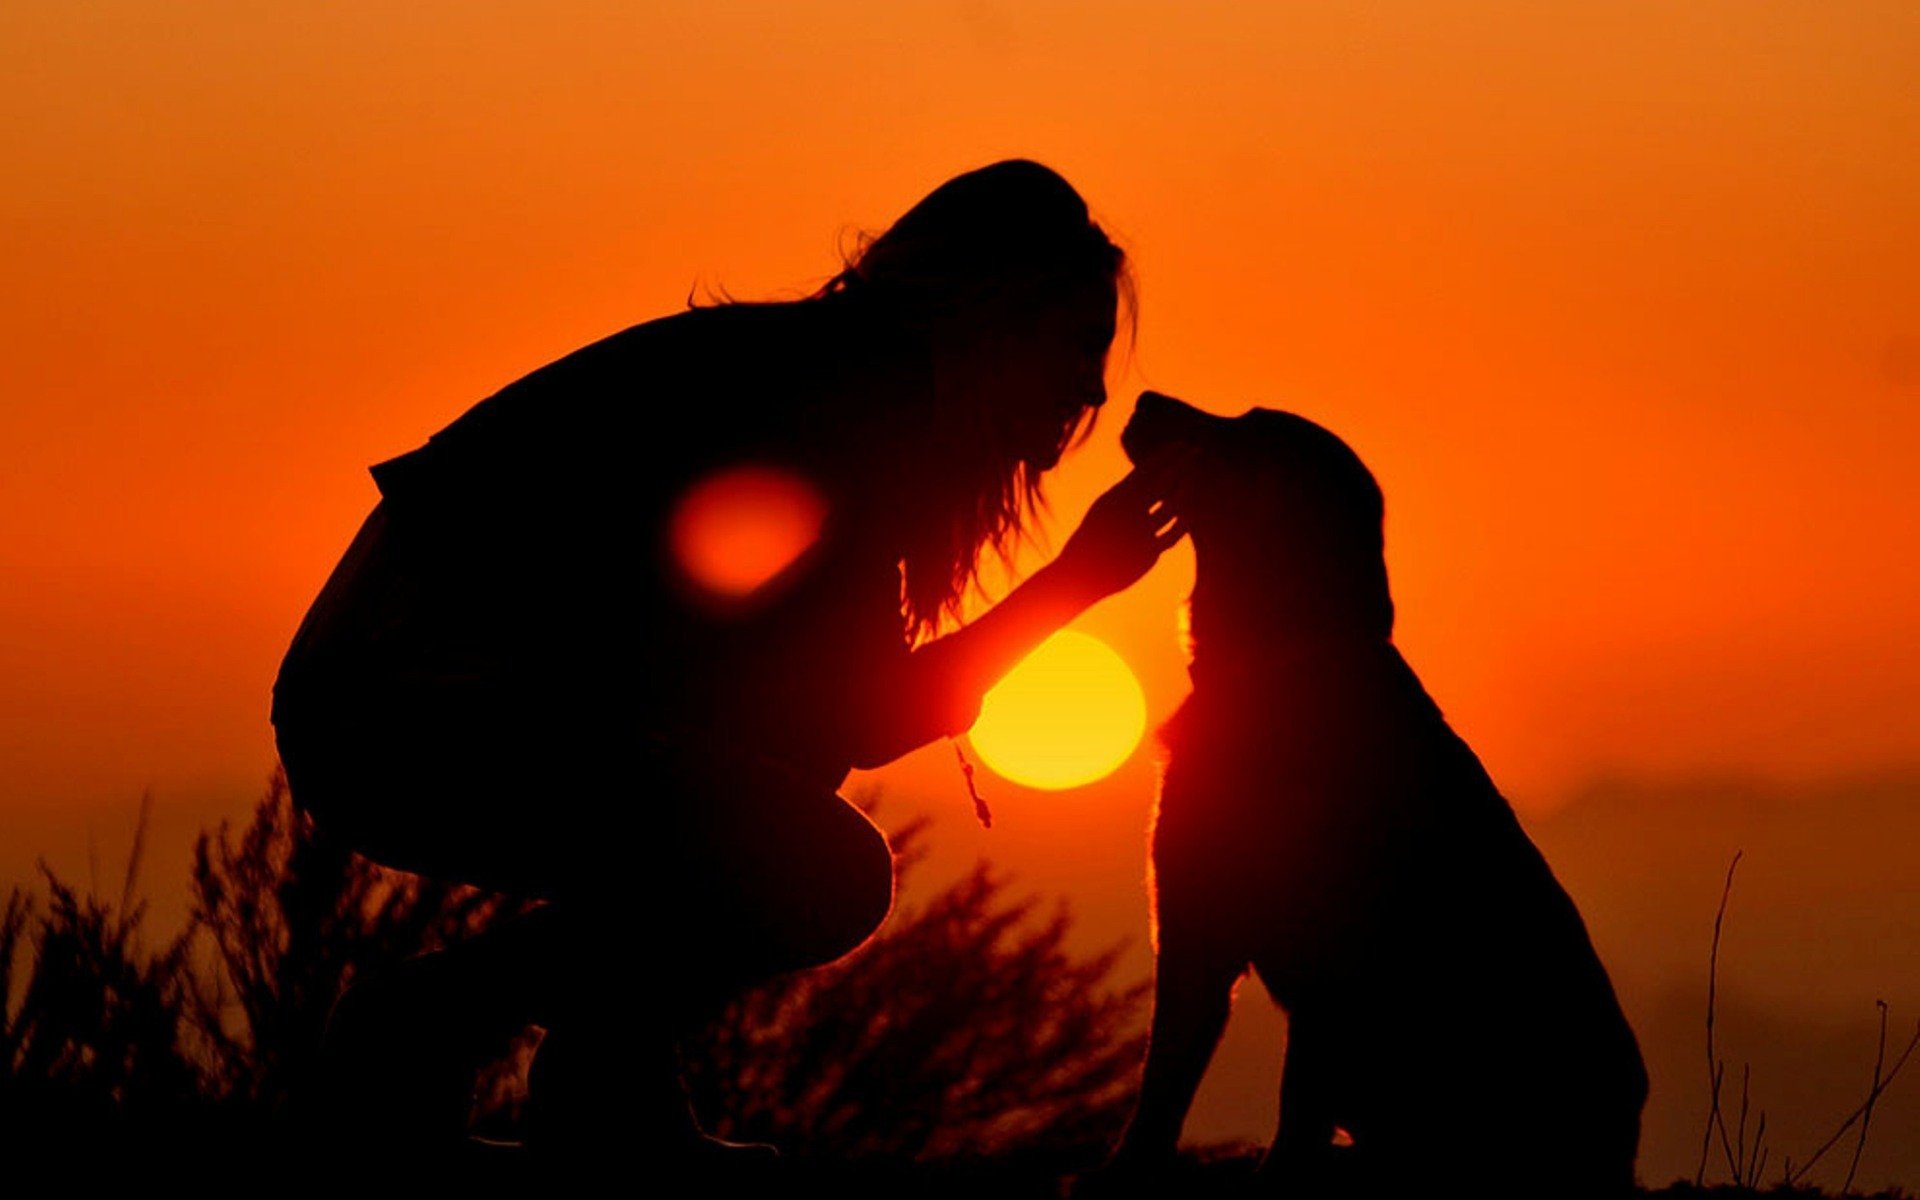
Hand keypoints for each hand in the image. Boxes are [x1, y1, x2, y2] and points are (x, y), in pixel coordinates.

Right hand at [1052, 444, 1193, 606]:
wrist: (1080, 571)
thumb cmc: (1092, 536)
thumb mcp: (1104, 509)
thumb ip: (1125, 494)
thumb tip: (1144, 476)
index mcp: (1115, 498)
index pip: (1147, 470)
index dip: (1167, 456)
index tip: (1182, 444)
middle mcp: (1129, 512)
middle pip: (1163, 483)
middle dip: (1182, 464)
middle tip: (1196, 450)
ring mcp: (1139, 532)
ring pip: (1172, 507)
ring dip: (1186, 489)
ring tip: (1195, 476)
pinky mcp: (1148, 553)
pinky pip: (1173, 535)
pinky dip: (1184, 522)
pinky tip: (1193, 511)